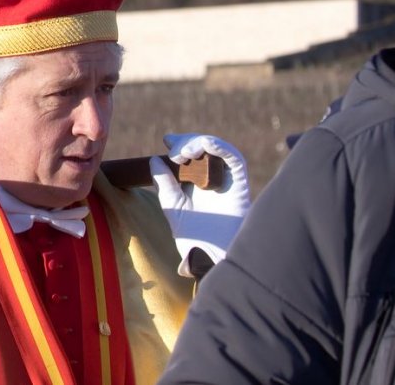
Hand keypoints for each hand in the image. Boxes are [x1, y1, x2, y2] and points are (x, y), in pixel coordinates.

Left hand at [150, 133, 250, 277]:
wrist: (210, 255)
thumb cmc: (193, 236)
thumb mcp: (173, 206)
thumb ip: (164, 184)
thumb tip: (154, 161)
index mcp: (197, 182)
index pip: (192, 154)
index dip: (181, 142)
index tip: (167, 140)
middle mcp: (214, 179)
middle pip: (204, 148)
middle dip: (188, 142)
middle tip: (174, 151)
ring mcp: (227, 180)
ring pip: (219, 148)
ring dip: (201, 142)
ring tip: (184, 154)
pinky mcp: (240, 184)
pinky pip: (235, 159)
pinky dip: (219, 147)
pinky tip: (204, 146)